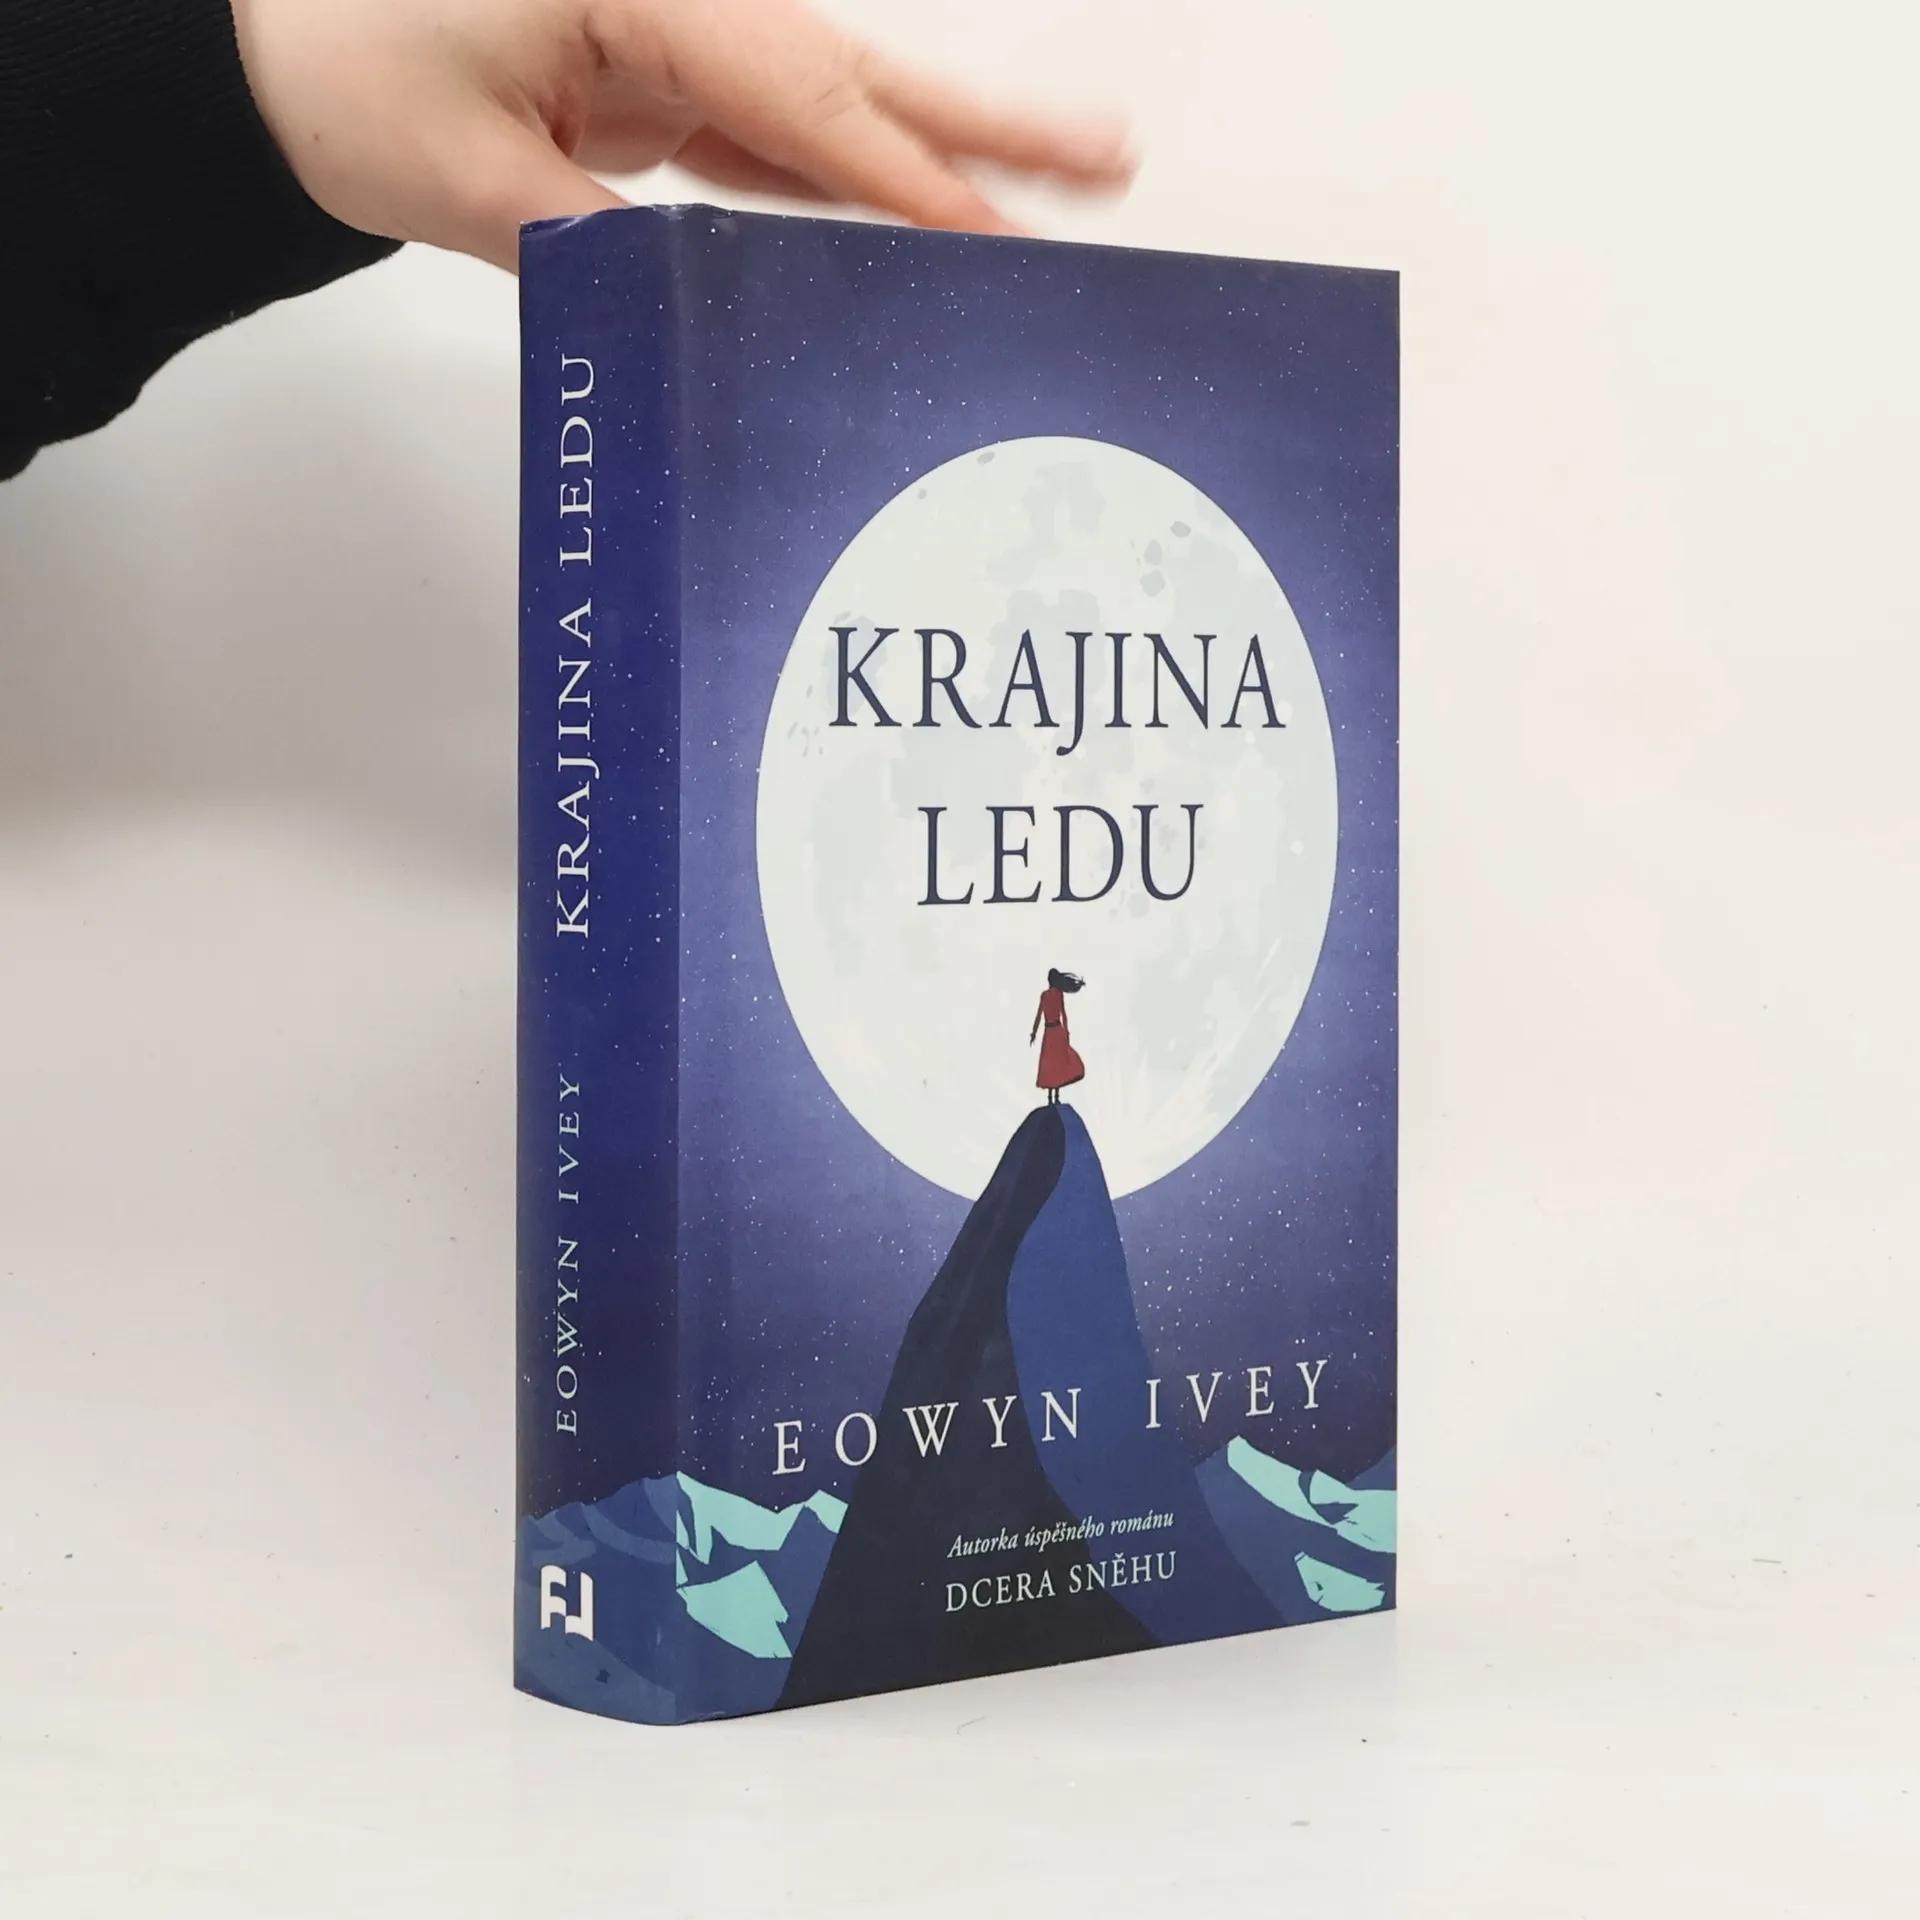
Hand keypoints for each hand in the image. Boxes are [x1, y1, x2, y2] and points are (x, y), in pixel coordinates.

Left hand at [229, 0, 1135, 271]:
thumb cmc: (329, 53)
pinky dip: (846, 182)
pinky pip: (776, 138)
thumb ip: (603, 245)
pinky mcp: (659, 73)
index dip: (913, 188)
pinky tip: (908, 220)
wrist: (259, 20)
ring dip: (937, 153)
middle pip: (861, 78)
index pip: (812, 109)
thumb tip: (713, 312)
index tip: (1001, 249)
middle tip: (1109, 161)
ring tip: (1058, 186)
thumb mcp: (457, 171)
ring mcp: (680, 34)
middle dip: (987, 132)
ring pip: (835, 104)